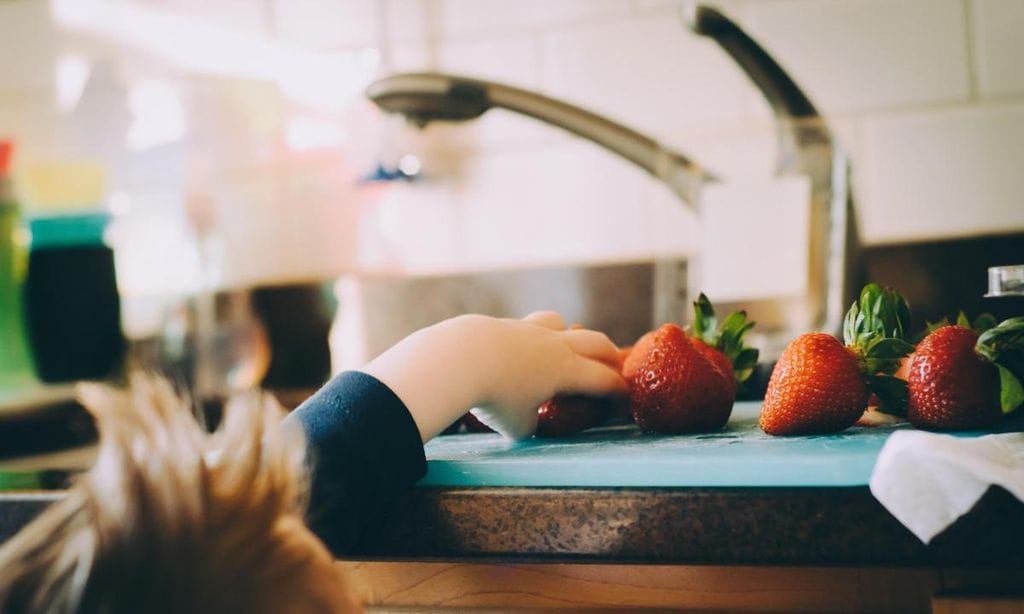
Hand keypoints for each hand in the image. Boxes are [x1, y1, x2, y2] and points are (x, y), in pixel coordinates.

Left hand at [361, 312, 625, 440]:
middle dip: (609, 354)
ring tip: (566, 346)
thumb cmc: (494, 397)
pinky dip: (532, 337)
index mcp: (567, 371)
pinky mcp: (503, 325)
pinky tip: (518, 349)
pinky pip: (527, 326)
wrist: (460, 359)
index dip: (619, 390)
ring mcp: (528, 330)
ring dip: (569, 334)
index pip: (604, 380)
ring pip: (560, 323)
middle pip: (595, 342)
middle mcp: (554, 346)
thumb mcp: (517, 426)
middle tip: (615, 364)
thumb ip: (529, 424)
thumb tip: (527, 423)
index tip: (626, 397)